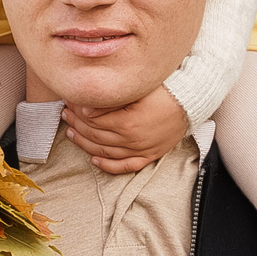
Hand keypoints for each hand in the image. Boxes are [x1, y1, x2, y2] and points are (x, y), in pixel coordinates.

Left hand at [61, 85, 190, 175]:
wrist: (191, 100)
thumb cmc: (164, 89)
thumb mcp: (136, 89)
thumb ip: (112, 99)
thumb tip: (86, 107)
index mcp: (128, 122)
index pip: (93, 119)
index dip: (77, 109)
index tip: (68, 101)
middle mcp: (133, 140)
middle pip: (95, 135)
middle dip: (77, 123)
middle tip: (65, 113)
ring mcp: (141, 150)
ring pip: (105, 151)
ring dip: (85, 143)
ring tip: (71, 131)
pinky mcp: (150, 155)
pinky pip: (125, 166)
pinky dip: (107, 165)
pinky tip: (94, 159)